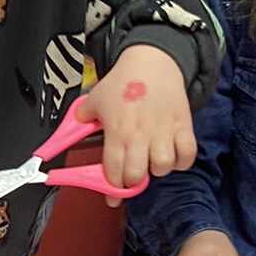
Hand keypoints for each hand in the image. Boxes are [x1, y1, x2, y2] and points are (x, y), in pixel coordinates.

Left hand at [82, 44, 196, 204]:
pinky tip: (173, 156)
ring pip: (163, 167)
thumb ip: (81, 121)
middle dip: (133, 181)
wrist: (151, 61)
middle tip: (133, 174)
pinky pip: (187, 154)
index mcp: (116, 131)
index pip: (113, 172)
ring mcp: (163, 130)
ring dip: (158, 170)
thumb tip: (68, 135)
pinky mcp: (182, 125)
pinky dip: (182, 161)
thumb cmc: (124, 81)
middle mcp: (139, 134)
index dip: (112, 188)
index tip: (113, 194)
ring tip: (153, 161)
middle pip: (137, 176)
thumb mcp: (94, 99)